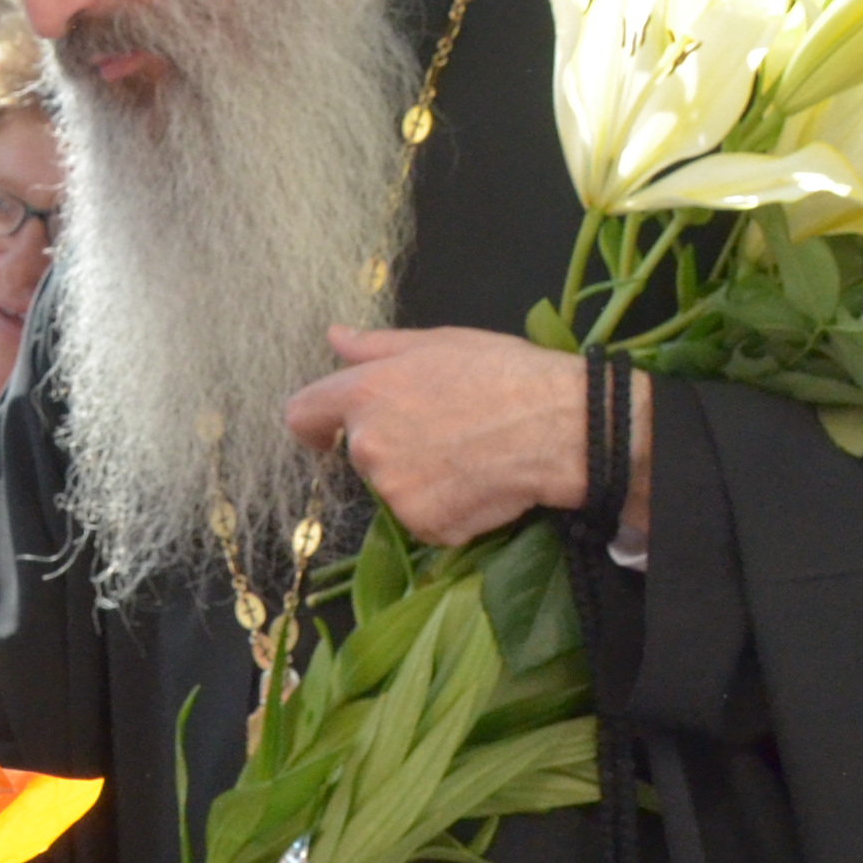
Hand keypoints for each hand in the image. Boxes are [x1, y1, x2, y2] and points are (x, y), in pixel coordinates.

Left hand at [282, 327, 651, 549]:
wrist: (561, 427)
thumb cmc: (504, 374)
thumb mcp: (438, 343)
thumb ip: (376, 347)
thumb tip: (334, 338)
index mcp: (364, 394)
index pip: (301, 415)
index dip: (315, 423)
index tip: (330, 430)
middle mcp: (368, 446)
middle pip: (358, 455)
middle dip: (389, 447)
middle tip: (443, 432)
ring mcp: (394, 491)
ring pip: (393, 489)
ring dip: (419, 480)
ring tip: (468, 456)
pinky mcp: (424, 525)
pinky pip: (424, 519)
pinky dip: (446, 509)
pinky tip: (479, 484)